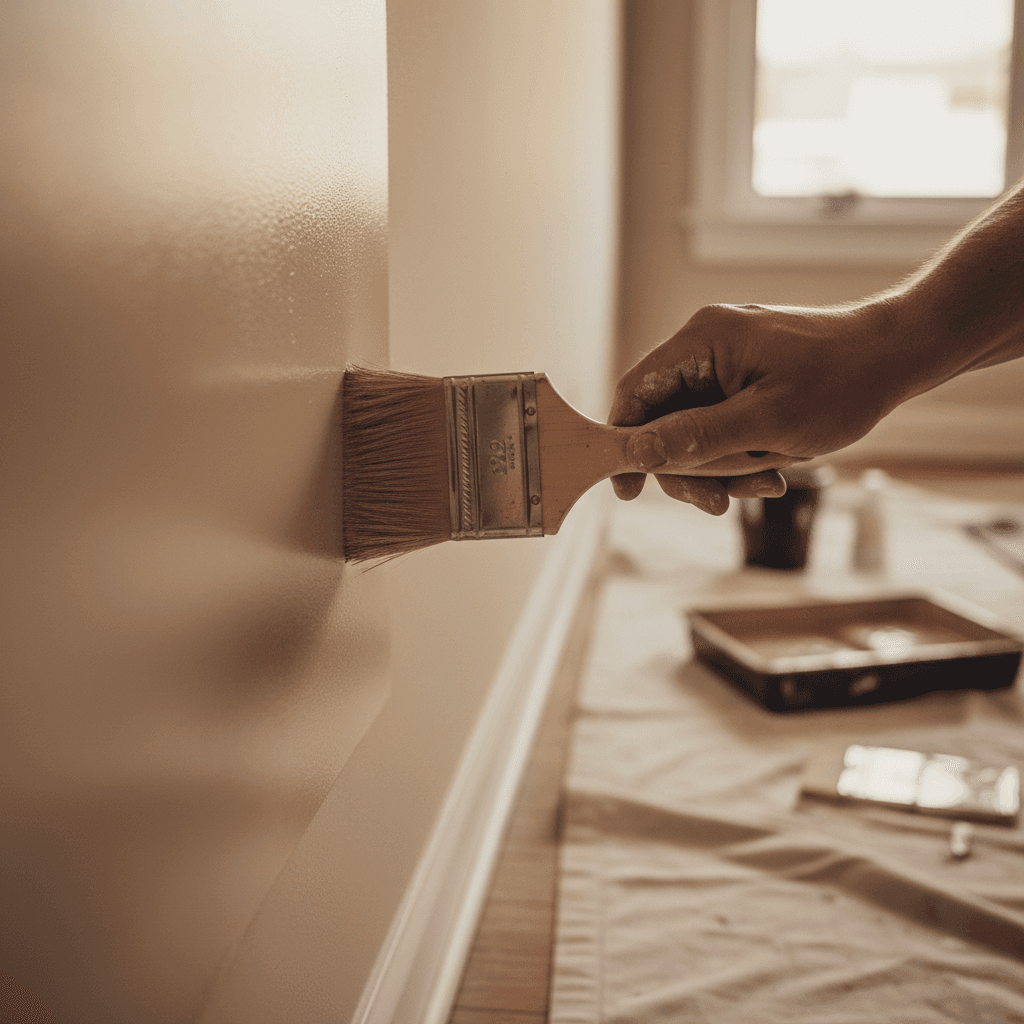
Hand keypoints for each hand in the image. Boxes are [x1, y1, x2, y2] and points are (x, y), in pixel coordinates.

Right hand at [609, 300, 910, 512]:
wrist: (898, 355)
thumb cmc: (841, 381)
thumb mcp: (768, 421)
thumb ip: (698, 437)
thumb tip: (636, 454)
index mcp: (702, 340)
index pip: (635, 392)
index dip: (622, 442)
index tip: (626, 490)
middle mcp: (706, 346)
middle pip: (663, 419)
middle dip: (689, 467)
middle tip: (717, 503)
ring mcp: (726, 363)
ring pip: (695, 430)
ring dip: (722, 466)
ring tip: (768, 482)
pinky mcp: (744, 379)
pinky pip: (722, 426)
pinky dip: (740, 454)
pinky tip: (775, 469)